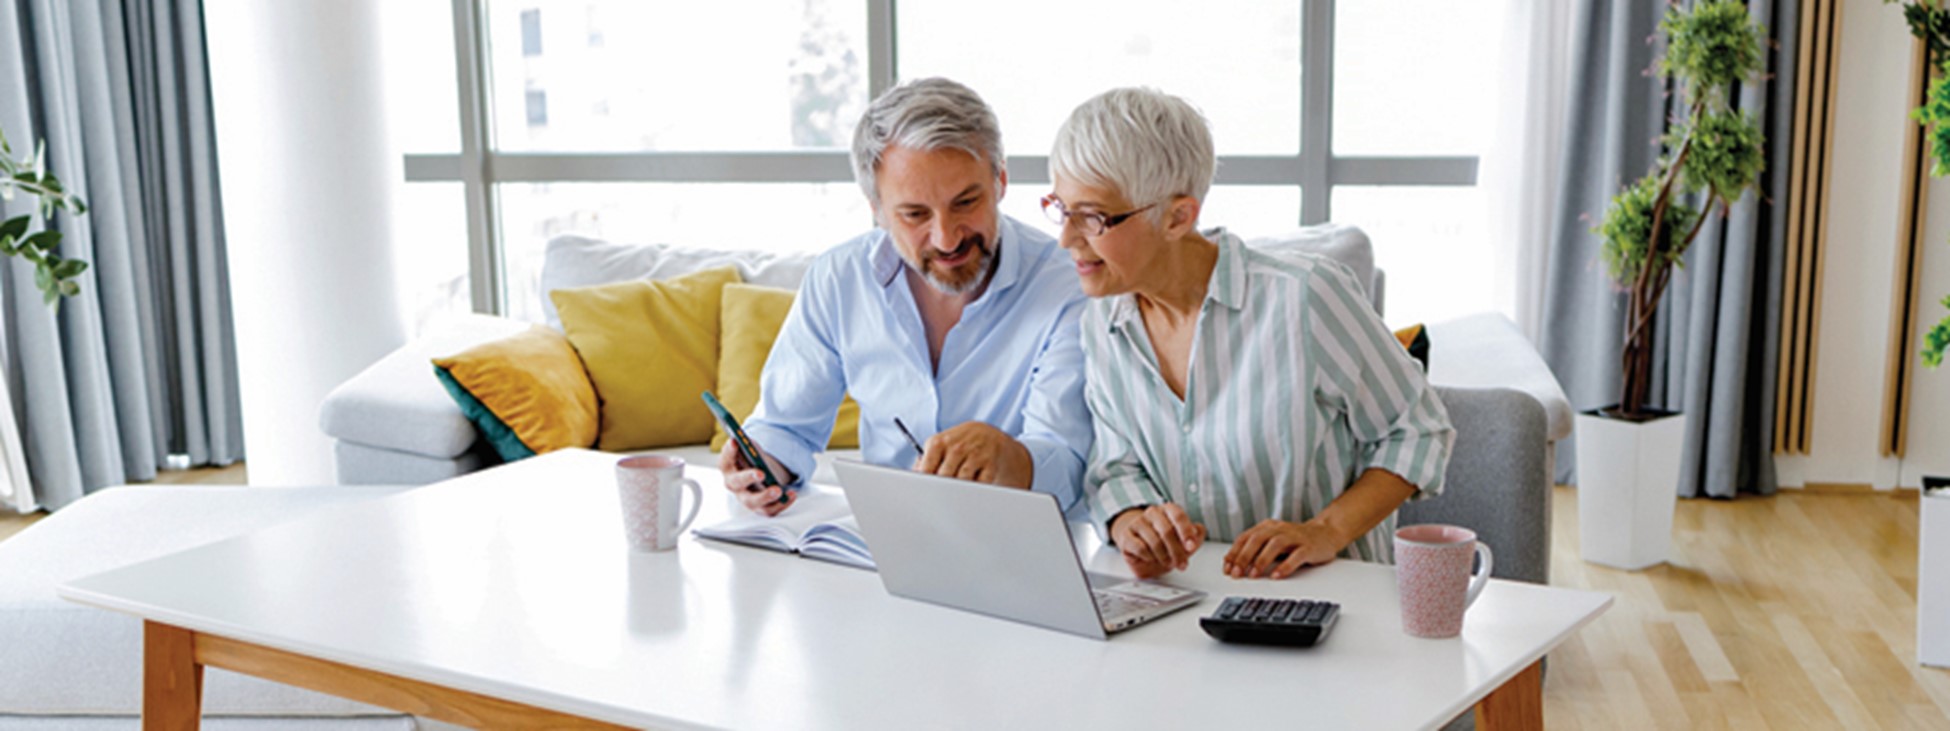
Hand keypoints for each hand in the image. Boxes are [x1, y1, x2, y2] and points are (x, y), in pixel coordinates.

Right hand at [717, 440, 797, 516]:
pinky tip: (792, 494)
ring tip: (778, 490)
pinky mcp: (760, 508)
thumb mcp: (751, 449)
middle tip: (761, 473)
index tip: (735, 441)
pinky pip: (770, 510)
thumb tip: (747, 440)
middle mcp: (734, 486)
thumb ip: (747, 445)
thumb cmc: (753, 461)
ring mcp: (746, 499)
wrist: (762, 476)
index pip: (725, 460)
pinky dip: (782, 503)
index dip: (729, 451)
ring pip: (752, 501)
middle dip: (748, 477)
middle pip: (736, 483)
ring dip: (765, 496)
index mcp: (729, 468)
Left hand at [913, 421, 1033, 487]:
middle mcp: (957, 447)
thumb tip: (913, 478)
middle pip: (943, 478)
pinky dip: (974, 491)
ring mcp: (975, 455)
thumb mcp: (938, 446)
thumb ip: (924, 461)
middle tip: (939, 497)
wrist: (988, 435)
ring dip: (958, 491)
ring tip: (955, 493)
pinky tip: (971, 489)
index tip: (924, 494)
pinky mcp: (990, 464)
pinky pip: (980, 485)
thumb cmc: (957, 444)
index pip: (926, 469)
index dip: (924, 484)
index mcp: (939, 442)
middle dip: (941, 489)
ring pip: (962, 482)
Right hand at [1109, 504, 1206, 578]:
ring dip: (1164, 557)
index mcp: (1168, 510)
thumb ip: (1196, 536)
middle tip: (1182, 563)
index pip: (1178, 515)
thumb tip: (1199, 531)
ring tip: (1167, 562)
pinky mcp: (1126, 536)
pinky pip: (1140, 548)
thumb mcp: (1183, 541)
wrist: (1140, 551)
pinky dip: (1149, 557)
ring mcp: (1137, 523)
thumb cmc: (1164, 544)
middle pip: (1167, 531)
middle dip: (1177, 551)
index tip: (1191, 546)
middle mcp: (1152, 513)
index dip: (1186, 531)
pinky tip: (1151, 558)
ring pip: (1154, 542)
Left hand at [1223, 519, 1342, 578]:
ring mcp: (1295, 537)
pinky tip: (1277, 575)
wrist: (1326, 533)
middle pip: (1257, 539)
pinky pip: (1297, 555)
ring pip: (1275, 544)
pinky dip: (1286, 566)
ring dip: (1262, 560)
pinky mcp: (1309, 546)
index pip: (1246, 537)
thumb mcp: (1272, 541)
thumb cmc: (1295, 540)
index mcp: (1267, 527)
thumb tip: (1231, 563)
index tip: (1227, 567)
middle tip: (1237, 573)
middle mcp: (1279, 529)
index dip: (1234, 552)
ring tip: (1254, 575)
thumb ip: (1254, 549)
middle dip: (1244, 557)